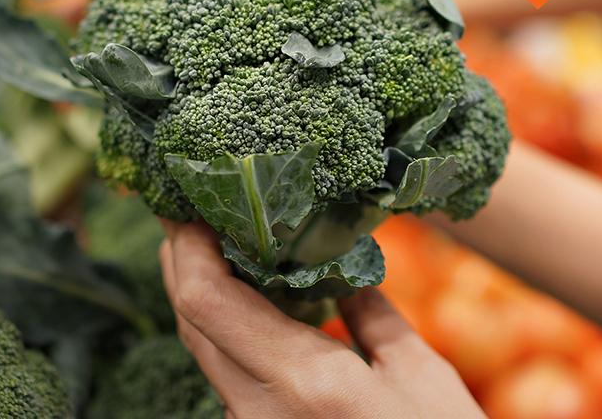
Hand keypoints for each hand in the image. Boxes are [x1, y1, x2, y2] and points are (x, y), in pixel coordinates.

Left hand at [159, 220, 485, 418]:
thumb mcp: (420, 376)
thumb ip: (371, 314)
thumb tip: (342, 266)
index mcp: (299, 381)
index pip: (206, 302)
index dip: (187, 247)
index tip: (190, 204)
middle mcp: (257, 409)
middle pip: (191, 322)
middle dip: (181, 261)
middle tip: (189, 210)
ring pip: (203, 349)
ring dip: (198, 293)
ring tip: (213, 242)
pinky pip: (226, 374)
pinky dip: (224, 328)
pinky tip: (246, 300)